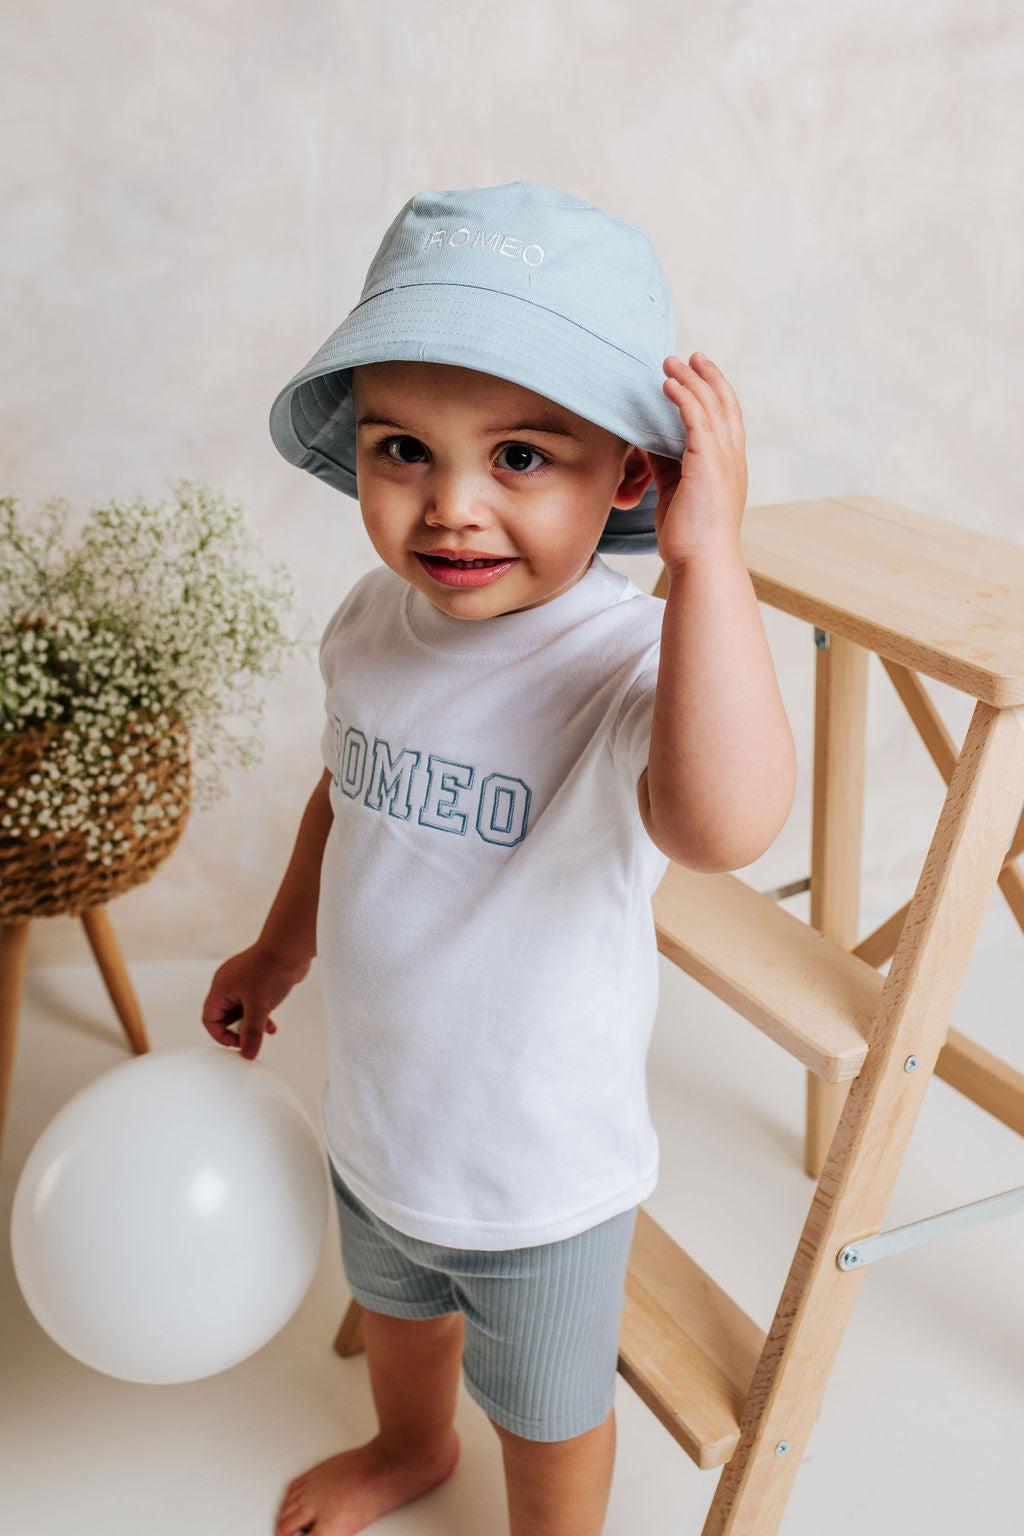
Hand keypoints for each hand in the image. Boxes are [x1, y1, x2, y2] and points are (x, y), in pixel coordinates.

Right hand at [201, 943, 309, 1059]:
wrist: (291, 948)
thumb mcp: (260, 1007)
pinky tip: (272, 1024)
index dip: (221, 1036)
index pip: (210, 1019)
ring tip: (263, 1032)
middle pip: (224, 1016)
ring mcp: (243, 982)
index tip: (238, 1044)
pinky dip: (260, 1016)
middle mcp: (229, 984)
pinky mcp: (258, 981)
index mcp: (221, 987)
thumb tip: (248, 1053)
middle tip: (250, 1040)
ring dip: (251, 1024)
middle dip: (237, 1031)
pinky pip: (254, 1004)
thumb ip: (252, 1032)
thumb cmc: (271, 968)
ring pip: (241, 1011)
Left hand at [649, 353, 747, 574]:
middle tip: (689, 356)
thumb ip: (666, 467)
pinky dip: (683, 397)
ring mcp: (723, 459)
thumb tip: (647, 444)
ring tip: (670, 362)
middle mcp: (732, 458)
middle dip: (707, 376)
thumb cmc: (689, 539)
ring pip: (710, 405)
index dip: (714, 393)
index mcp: (728, 467)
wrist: (702, 564)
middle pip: (724, 404)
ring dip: (690, 379)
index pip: (725, 420)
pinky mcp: (708, 463)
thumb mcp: (675, 494)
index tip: (697, 374)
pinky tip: (669, 384)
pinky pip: (697, 420)